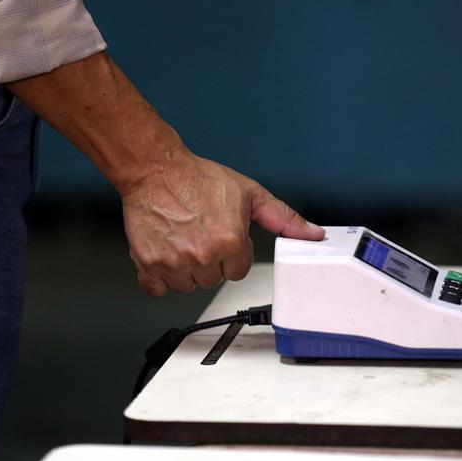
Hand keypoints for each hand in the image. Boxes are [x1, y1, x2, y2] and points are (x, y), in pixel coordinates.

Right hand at [121, 142, 323, 295]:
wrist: (156, 170)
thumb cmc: (198, 179)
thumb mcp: (250, 193)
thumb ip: (283, 217)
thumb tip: (312, 234)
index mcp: (230, 241)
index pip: (240, 271)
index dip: (233, 253)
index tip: (223, 236)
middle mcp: (203, 255)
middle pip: (214, 279)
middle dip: (211, 261)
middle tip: (201, 233)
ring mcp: (174, 262)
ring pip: (189, 286)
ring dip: (187, 270)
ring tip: (183, 239)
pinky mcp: (149, 264)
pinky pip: (158, 290)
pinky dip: (160, 278)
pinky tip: (166, 253)